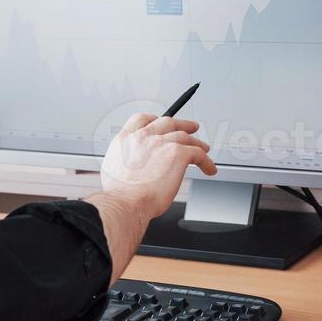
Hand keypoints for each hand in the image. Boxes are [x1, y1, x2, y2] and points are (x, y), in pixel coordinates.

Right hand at [100, 113, 216, 219]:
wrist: (126, 201)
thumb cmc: (120, 194)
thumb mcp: (112, 169)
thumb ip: (126, 160)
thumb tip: (134, 166)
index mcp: (125, 139)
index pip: (142, 119)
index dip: (154, 119)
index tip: (161, 122)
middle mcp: (143, 137)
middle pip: (167, 122)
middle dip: (182, 124)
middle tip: (191, 128)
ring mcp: (161, 143)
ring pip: (184, 137)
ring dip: (196, 143)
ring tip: (204, 149)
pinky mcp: (178, 154)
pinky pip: (198, 154)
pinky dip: (206, 161)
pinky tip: (209, 168)